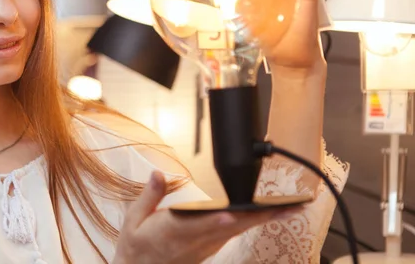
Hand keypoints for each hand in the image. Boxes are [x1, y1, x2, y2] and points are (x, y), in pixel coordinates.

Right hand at [113, 171, 297, 263]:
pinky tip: (267, 214)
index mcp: (172, 232)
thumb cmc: (136, 247)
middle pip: (231, 227)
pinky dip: (252, 224)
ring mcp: (205, 247)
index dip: (218, 220)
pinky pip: (234, 235)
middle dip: (261, 216)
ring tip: (288, 208)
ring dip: (263, 220)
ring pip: (238, 232)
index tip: (234, 214)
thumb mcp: (133, 221)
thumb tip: (158, 173)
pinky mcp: (209, 250)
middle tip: (290, 207)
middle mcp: (194, 241)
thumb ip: (150, 196)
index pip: (199, 225)